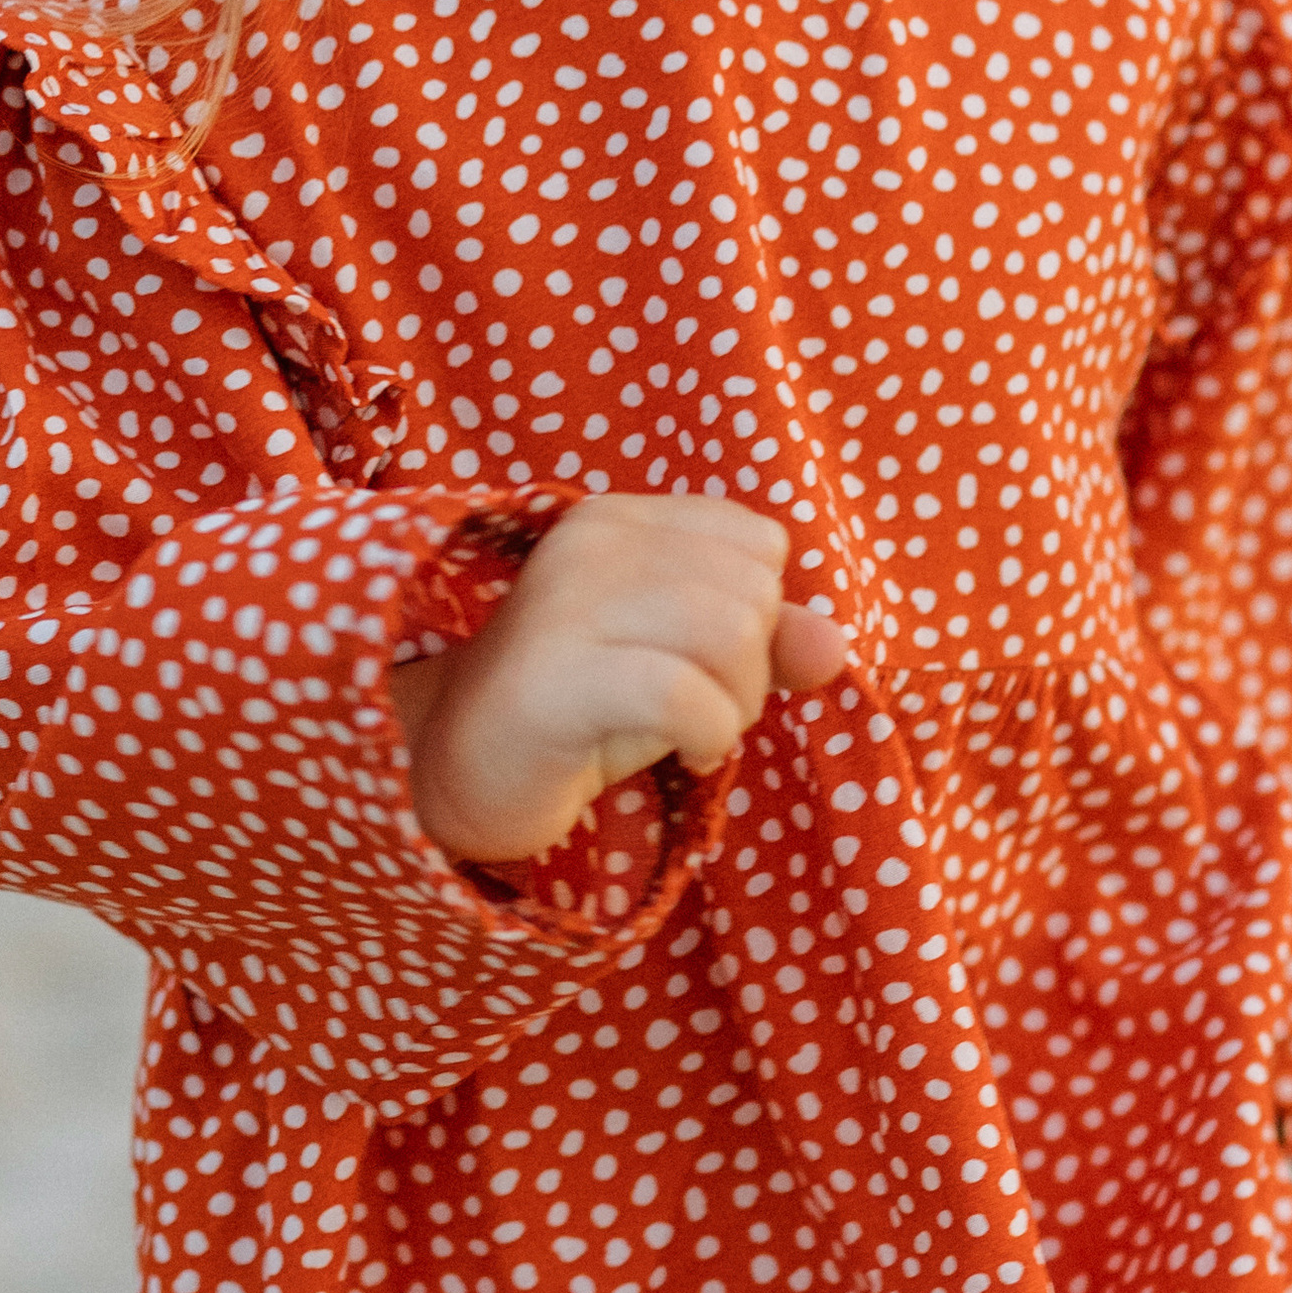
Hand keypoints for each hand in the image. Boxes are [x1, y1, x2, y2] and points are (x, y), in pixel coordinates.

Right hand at [387, 493, 849, 864]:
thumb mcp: (687, 662)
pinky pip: (689, 696)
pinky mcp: (555, 676)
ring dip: (734, 706)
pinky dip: (710, 736)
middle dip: (751, 670)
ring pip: (731, 635)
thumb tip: (835, 644)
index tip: (701, 663)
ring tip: (685, 733)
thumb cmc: (582, 712)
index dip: (760, 615)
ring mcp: (565, 604)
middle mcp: (589, 541)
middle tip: (691, 709)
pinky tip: (681, 755)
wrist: (456, 774)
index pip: (760, 543)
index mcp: (619, 518)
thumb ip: (767, 641)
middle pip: (753, 592)